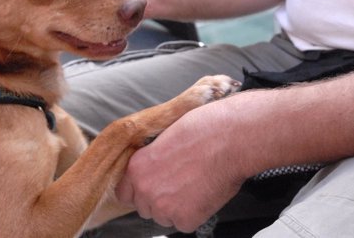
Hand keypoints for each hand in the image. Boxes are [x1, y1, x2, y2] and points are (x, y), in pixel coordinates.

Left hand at [115, 98, 246, 231]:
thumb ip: (152, 160)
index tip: (153, 186)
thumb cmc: (203, 129)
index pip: (125, 193)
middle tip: (181, 183)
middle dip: (160, 199)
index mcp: (136, 167)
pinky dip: (195, 214)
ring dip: (177, 208)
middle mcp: (145, 190)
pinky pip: (185, 224)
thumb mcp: (165, 138)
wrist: (229, 138)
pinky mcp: (185, 219)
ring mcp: (164, 207)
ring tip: (196, 185)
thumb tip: (155, 170)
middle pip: (145, 208)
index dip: (140, 190)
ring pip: (165, 218)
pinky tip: (205, 193)